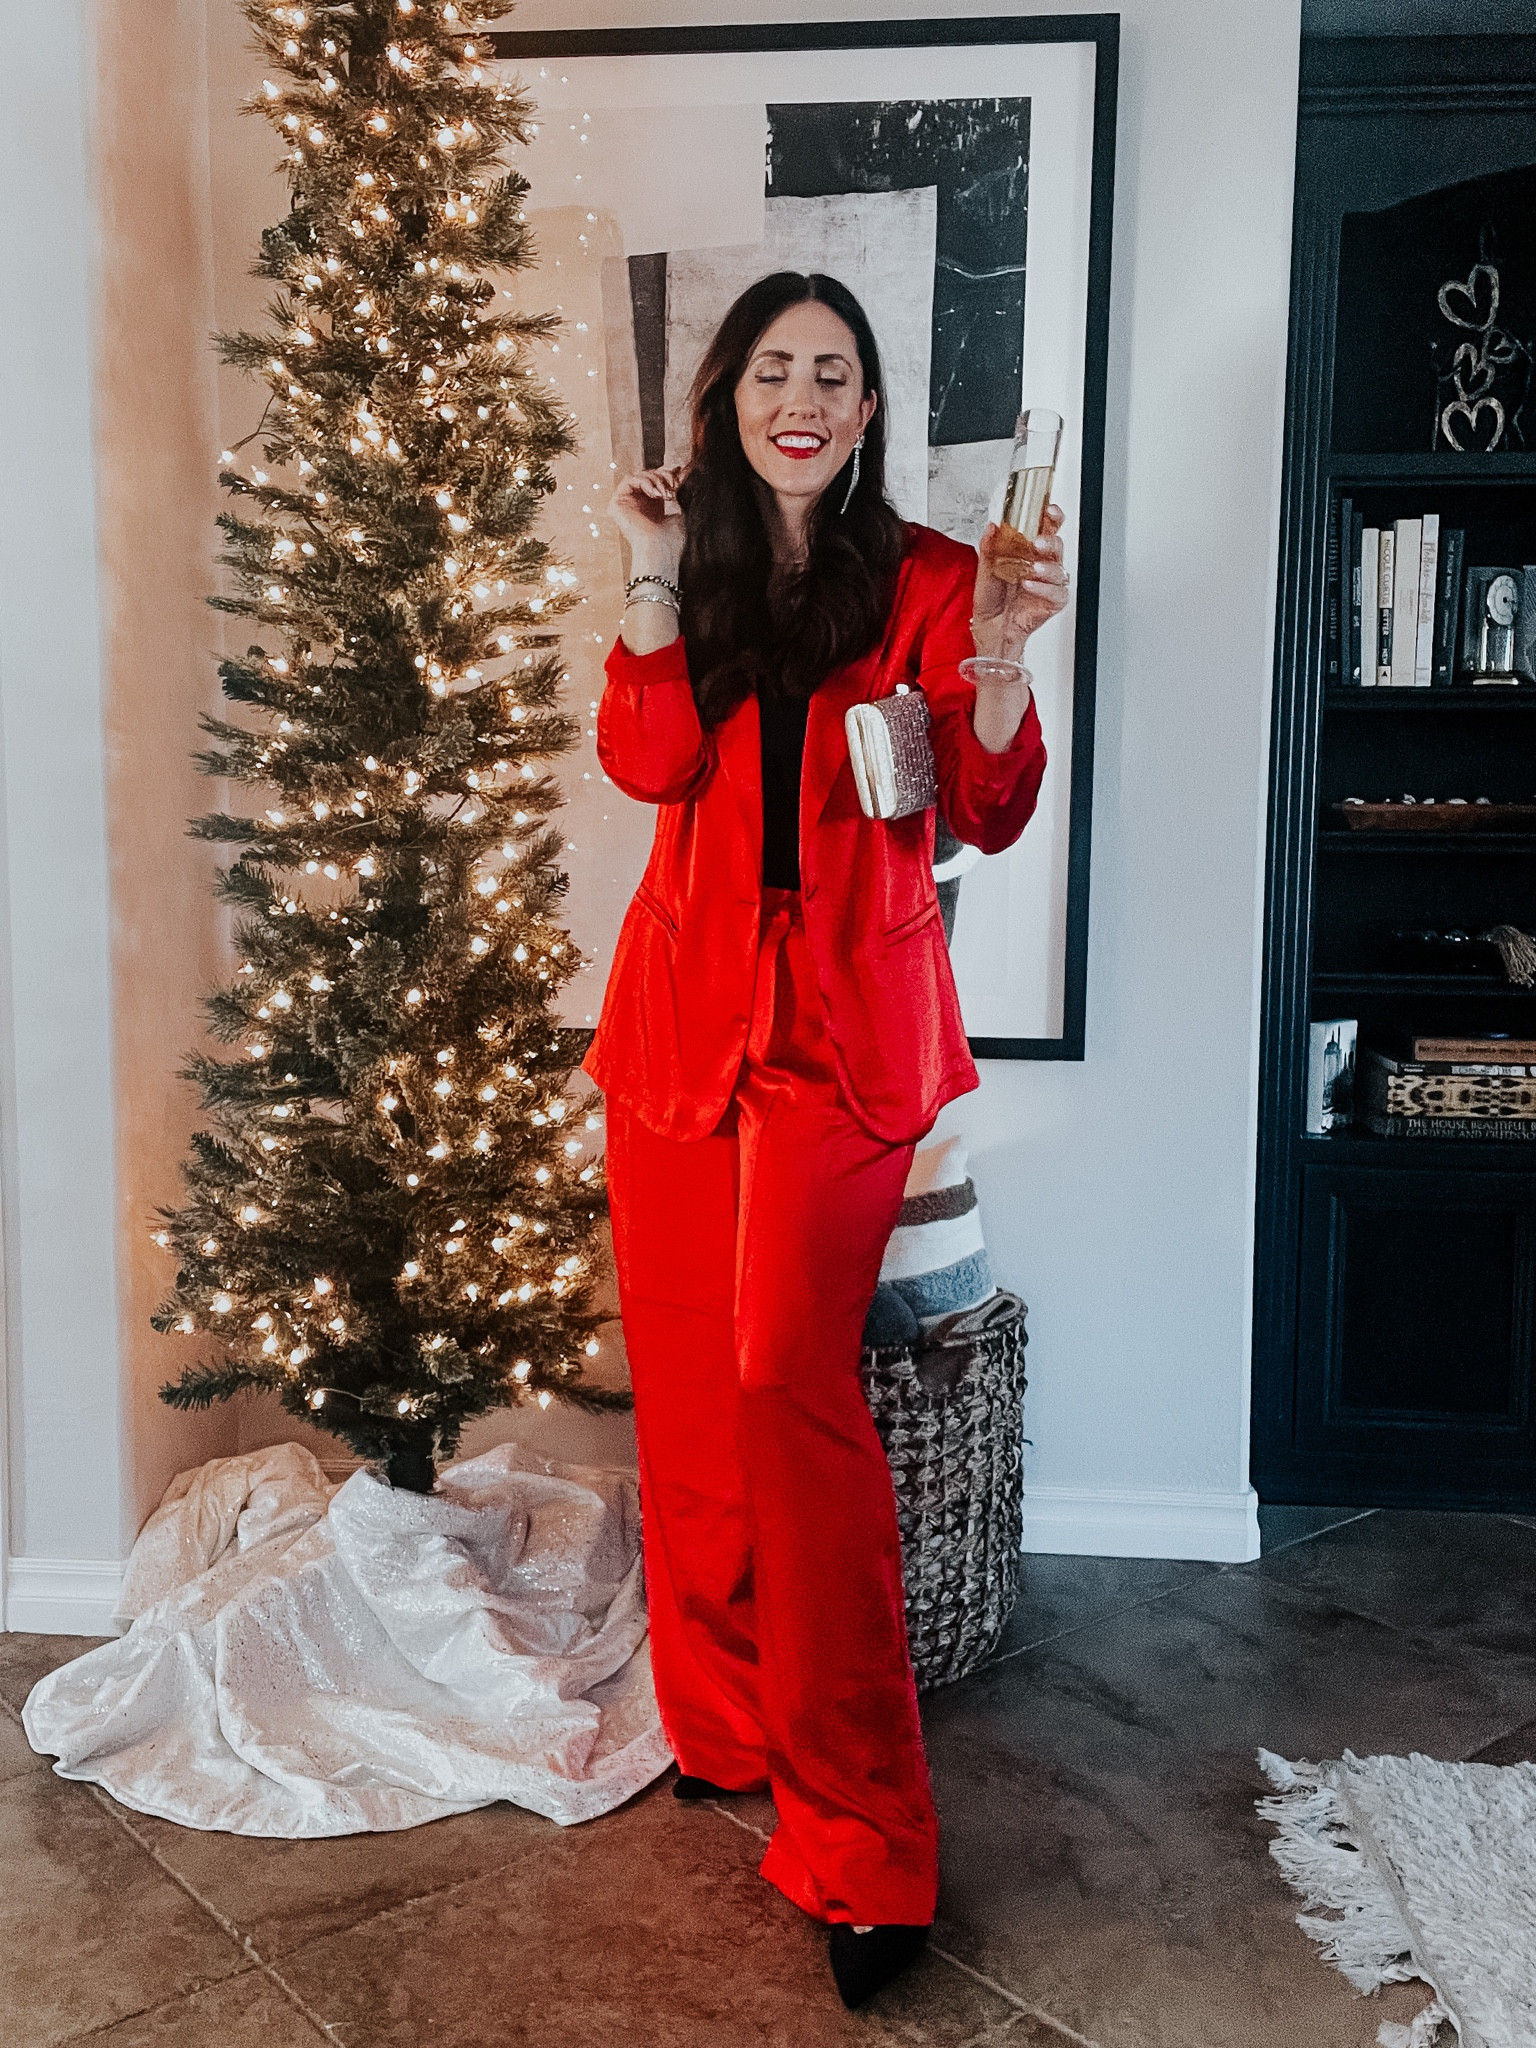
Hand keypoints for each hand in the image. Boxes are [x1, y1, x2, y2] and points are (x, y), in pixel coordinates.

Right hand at [609, 465, 685, 580]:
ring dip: (656, 479)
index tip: (680, 474)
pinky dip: (645, 482)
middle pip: (648, 475)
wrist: (660, 550)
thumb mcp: (677, 509)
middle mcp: (638, 503)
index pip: (656, 480)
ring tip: (665, 494)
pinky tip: (655, 495)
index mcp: (652, 506)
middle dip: (663, 476)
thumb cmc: (671, 539)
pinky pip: (629, 479)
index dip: (667, 473)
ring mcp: (626, 503)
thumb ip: (674, 490)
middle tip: (673, 486)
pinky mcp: (617, 502)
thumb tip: (679, 469)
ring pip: (639, 475)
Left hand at [972, 504, 1068, 663]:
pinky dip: (1044, 588)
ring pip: (1060, 570)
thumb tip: (992, 526)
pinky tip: (1030, 585)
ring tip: (1032, 569)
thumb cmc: (991, 598)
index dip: (1052, 517)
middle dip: (1050, 541)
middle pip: (1057, 546)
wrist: (990, 626)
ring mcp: (1049, 584)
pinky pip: (1057, 593)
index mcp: (1029, 551)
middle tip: (1037, 543)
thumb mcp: (985, 568)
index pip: (1046, 528)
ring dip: (1047, 568)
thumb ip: (989, 546)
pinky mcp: (1052, 602)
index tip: (1049, 508)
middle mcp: (1041, 565)